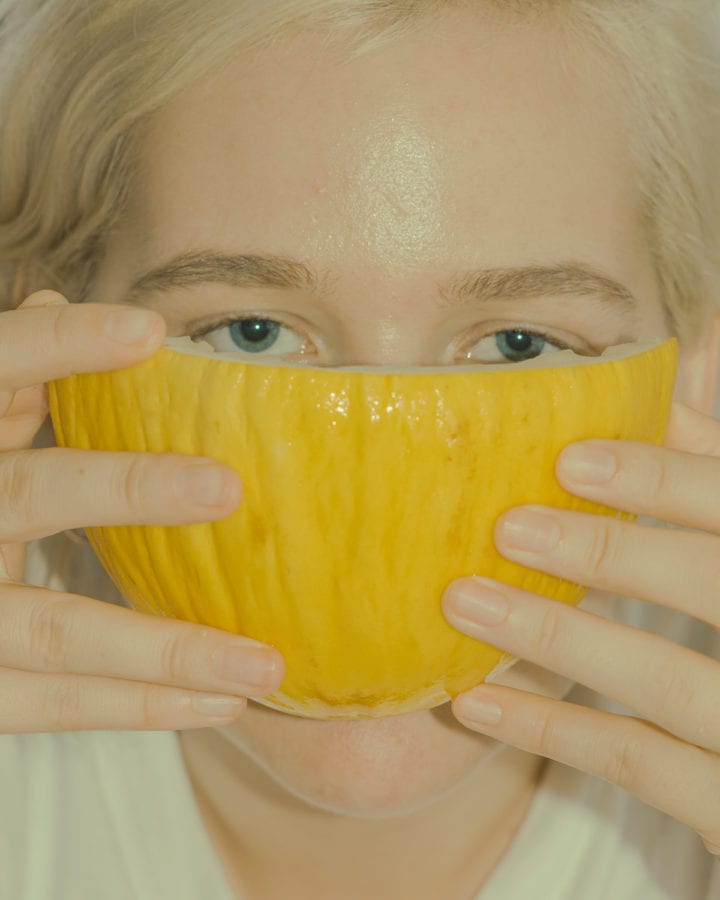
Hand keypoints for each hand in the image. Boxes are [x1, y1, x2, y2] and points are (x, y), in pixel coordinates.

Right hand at [0, 290, 283, 733]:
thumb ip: (7, 385)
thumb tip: (49, 300)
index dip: (60, 346)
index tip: (149, 331)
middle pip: (29, 492)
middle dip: (126, 490)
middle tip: (227, 488)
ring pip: (54, 628)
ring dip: (167, 648)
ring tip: (264, 664)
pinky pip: (52, 703)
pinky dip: (140, 705)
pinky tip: (222, 700)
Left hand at [441, 401, 719, 856]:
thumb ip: (716, 469)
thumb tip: (676, 374)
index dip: (666, 478)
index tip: (570, 459)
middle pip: (714, 585)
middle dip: (610, 552)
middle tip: (507, 527)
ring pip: (670, 682)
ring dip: (559, 638)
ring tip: (464, 603)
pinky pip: (644, 767)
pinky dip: (555, 733)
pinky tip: (476, 702)